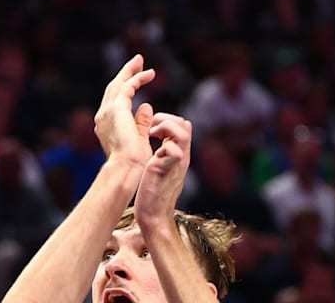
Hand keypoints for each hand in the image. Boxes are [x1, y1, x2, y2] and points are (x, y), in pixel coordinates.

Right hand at [94, 55, 155, 168]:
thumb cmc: (133, 161)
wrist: (126, 168)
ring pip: (117, 84)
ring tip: (140, 62)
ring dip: (130, 72)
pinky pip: (127, 87)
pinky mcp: (116, 108)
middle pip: (113, 88)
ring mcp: (107, 112)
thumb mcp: (139, 137)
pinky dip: (137, 79)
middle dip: (125, 73)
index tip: (138, 77)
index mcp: (106, 124)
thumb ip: (140, 122)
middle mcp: (103, 116)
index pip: (115, 100)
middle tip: (137, 62)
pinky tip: (148, 75)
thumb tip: (146, 106)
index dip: (126, 86)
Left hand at [134, 113, 191, 230]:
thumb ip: (166, 150)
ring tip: (151, 135)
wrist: (155, 216)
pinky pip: (174, 151)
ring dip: (165, 127)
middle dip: (165, 118)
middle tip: (150, 129)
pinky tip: (153, 152)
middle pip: (184, 124)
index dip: (167, 119)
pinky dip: (165, 146)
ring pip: (182, 133)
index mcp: (179, 153)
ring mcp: (176, 163)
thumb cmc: (154, 191)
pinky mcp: (166, 170)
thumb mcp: (162, 165)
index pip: (182, 125)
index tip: (151, 127)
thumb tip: (164, 138)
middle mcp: (181, 156)